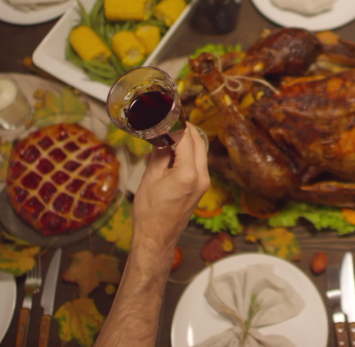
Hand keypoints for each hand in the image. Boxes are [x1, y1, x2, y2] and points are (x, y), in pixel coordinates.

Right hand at [132, 123, 210, 255]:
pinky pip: (199, 165)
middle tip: (172, 123)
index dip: (180, 126)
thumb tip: (164, 139)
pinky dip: (189, 155)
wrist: (157, 237)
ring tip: (170, 137)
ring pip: (201, 154)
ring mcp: (204, 184)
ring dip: (188, 143)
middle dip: (187, 131)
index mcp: (188, 174)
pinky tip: (173, 154)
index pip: (188, 140)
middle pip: (199, 144)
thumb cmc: (150, 212)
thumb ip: (160, 155)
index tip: (171, 117)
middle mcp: (201, 178)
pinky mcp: (201, 189)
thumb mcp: (150, 178)